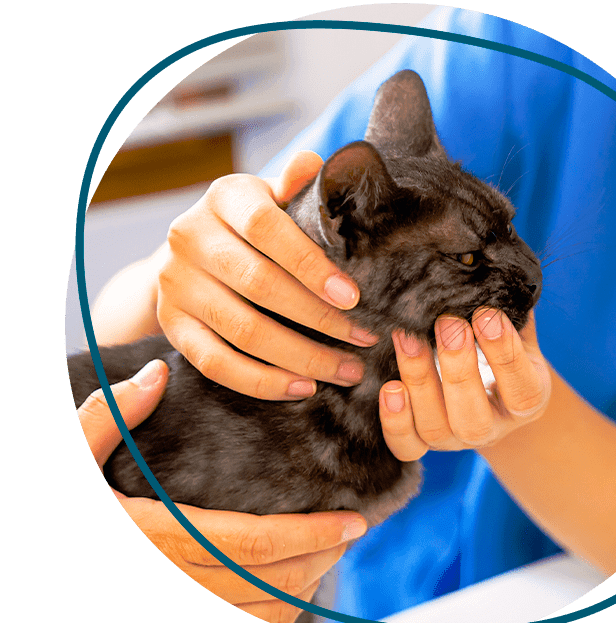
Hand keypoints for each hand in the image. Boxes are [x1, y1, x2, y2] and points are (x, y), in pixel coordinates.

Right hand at [77, 360, 366, 622]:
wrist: (43, 568)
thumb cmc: (56, 517)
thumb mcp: (68, 461)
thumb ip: (108, 418)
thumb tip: (154, 374)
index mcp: (160, 538)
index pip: (255, 541)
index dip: (311, 535)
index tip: (352, 520)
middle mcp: (175, 583)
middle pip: (271, 580)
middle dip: (321, 557)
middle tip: (353, 530)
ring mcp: (180, 610)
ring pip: (263, 612)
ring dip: (306, 585)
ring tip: (331, 552)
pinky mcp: (180, 621)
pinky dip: (278, 613)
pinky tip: (293, 584)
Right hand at [155, 151, 377, 399]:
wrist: (190, 253)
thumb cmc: (251, 224)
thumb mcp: (271, 197)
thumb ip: (295, 188)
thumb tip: (315, 163)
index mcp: (225, 197)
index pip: (269, 229)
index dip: (313, 266)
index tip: (354, 298)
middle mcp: (190, 237)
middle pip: (260, 286)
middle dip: (321, 320)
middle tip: (366, 340)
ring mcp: (176, 285)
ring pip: (244, 331)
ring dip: (303, 358)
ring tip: (347, 371)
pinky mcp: (172, 326)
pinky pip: (218, 364)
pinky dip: (264, 382)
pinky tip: (304, 388)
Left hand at [378, 309, 551, 460]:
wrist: (487, 388)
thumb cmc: (499, 346)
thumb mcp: (516, 331)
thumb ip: (510, 310)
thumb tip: (496, 266)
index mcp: (526, 401)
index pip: (521, 389)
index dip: (504, 354)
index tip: (486, 315)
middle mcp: (492, 428)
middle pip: (474, 417)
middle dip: (458, 369)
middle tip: (446, 323)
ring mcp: (455, 440)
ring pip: (436, 428)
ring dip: (420, 382)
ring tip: (407, 339)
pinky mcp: (424, 443)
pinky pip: (407, 447)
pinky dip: (395, 421)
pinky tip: (388, 387)